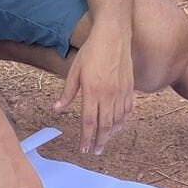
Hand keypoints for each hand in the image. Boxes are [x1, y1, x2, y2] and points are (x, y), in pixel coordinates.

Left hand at [55, 24, 134, 154]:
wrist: (114, 35)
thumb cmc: (92, 51)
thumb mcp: (74, 70)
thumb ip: (68, 92)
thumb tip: (58, 108)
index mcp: (92, 91)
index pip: (89, 121)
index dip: (86, 137)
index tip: (83, 149)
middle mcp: (108, 95)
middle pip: (105, 126)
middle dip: (99, 141)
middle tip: (95, 152)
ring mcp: (121, 92)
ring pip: (118, 121)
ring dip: (111, 134)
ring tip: (104, 142)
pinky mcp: (130, 88)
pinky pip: (128, 110)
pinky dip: (123, 122)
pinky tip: (118, 127)